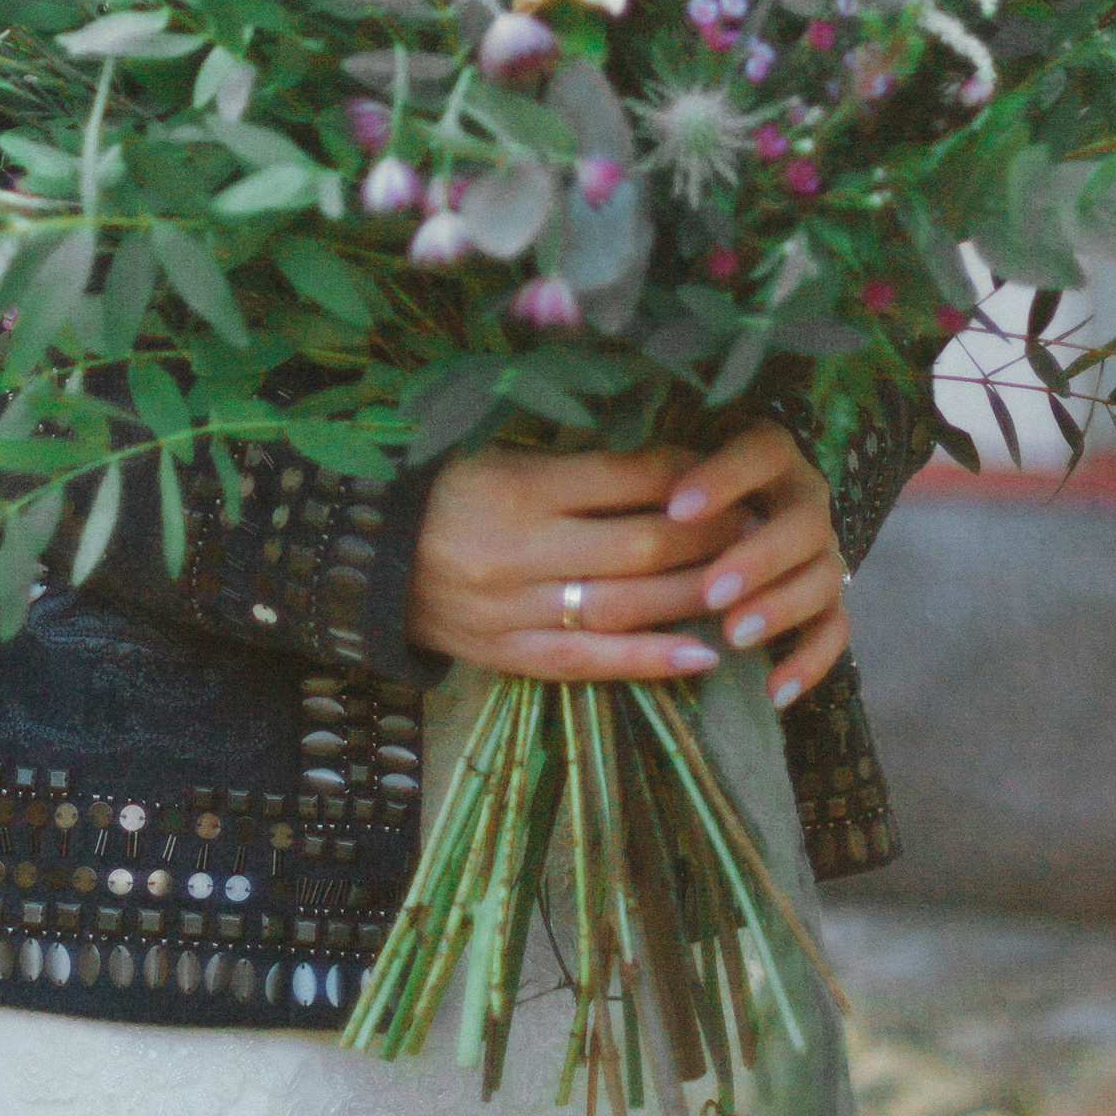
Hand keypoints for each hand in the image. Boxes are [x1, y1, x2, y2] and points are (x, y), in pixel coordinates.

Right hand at [406, 423, 848, 710]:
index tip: (727, 471)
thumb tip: (664, 461)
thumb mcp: (493, 452)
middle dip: (708, 536)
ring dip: (695, 596)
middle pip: (639, 544)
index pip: (624, 478)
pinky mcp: (510, 656)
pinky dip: (650, 661)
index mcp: (516, 485)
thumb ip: (570, 460)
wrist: (358, 557)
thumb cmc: (437, 488)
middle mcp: (520, 550)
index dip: (685, 476)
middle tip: (756, 527)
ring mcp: (515, 610)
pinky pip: (591, 662)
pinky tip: (704, 654)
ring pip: (626, 605)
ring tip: (748, 587)